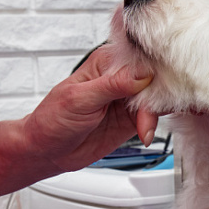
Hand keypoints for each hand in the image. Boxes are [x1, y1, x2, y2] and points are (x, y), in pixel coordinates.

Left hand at [21, 44, 159, 173]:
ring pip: (158, 97)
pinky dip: (153, 125)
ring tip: (143, 129)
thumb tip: (142, 73)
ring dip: (154, 114)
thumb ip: (112, 85)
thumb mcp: (79, 99)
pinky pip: (154, 116)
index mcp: (107, 62)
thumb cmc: (53, 119)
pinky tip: (144, 134)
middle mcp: (121, 77)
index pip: (139, 58)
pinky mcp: (134, 118)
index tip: (159, 84)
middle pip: (154, 77)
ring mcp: (128, 98)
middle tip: (148, 113)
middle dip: (157, 95)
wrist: (48, 151)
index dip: (154, 68)